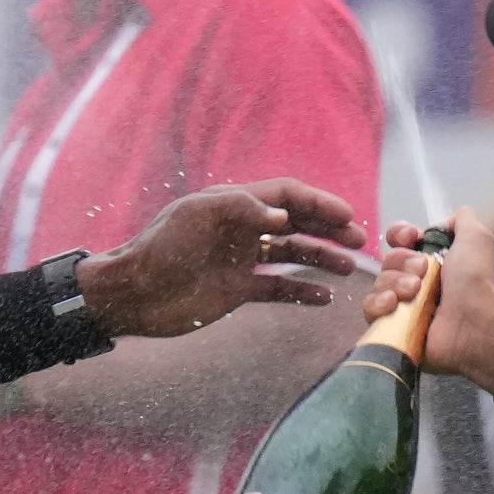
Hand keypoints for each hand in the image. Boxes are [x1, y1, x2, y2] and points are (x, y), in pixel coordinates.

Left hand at [75, 180, 366, 337]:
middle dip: (329, 228)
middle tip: (360, 240)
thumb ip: (242, 208)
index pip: (286, 195)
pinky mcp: (235, 290)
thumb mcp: (196, 216)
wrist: (134, 294)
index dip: (318, 202)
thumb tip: (284, 215)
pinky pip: (277, 289)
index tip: (346, 215)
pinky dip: (301, 292)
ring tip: (350, 267)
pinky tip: (324, 298)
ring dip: (322, 258)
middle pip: (296, 221)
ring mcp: (240, 260)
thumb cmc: (160, 249)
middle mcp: (241, 229)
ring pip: (292, 254)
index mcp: (233, 204)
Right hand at [364, 208, 493, 389]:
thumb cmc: (475, 282)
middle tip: (422, 272)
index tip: (412, 238)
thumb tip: (446, 222)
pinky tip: (394, 304)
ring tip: (414, 292)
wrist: (473, 323)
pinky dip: (379, 303)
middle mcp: (418, 281)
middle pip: (388, 259)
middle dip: (401, 261)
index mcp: (434, 261)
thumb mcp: (476, 238)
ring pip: (378, 282)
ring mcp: (404, 305)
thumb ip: (463, 220)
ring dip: (394, 282)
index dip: (400, 235)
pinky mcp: (392, 327)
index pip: (401, 240)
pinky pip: (370, 308)